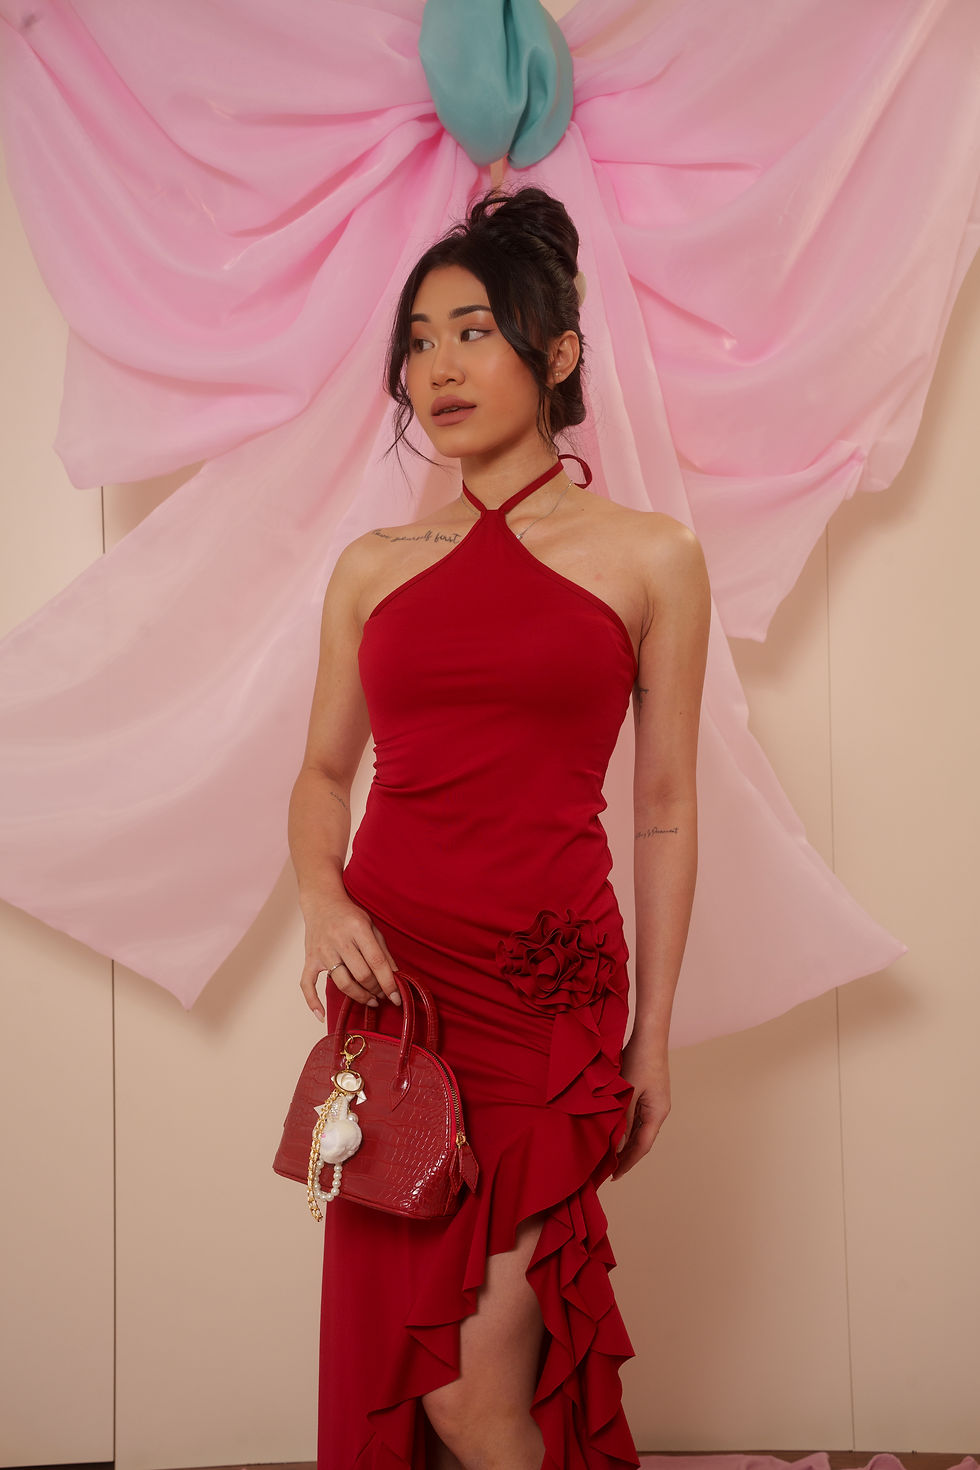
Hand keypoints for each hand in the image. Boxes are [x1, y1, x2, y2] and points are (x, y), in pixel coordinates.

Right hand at [299, 893, 400, 1021]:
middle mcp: (339, 940)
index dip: (389, 983)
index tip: (397, 997)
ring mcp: (323, 950)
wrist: (322, 903)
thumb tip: (396, 977)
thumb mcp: (372, 926)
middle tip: (382, 995)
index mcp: (358, 929)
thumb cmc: (350, 916)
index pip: (377, 962)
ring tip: (370, 1000)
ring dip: (358, 996)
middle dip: (376, 990)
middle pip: (361, 975)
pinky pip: (307, 984)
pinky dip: (312, 1001)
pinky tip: (321, 1015)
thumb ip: (383, 951)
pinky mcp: (310, 958)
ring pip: (342, 982)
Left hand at [610, 1036, 670, 1179]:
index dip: (627, 1163)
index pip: (642, 1147)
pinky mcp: (648, 1093)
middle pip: (642, 1140)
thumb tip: (617, 1147)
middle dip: (625, 1156)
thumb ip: (624, 1120)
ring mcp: (654, 1102)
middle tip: (608, 1170)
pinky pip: (637, 1117)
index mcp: (657, 1113)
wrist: (649, 1036)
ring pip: (639, 1129)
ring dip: (625, 1142)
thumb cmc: (640, 1061)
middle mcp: (659, 1110)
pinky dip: (626, 1127)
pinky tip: (614, 1130)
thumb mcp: (628, 1093)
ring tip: (608, 1154)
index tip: (614, 1176)